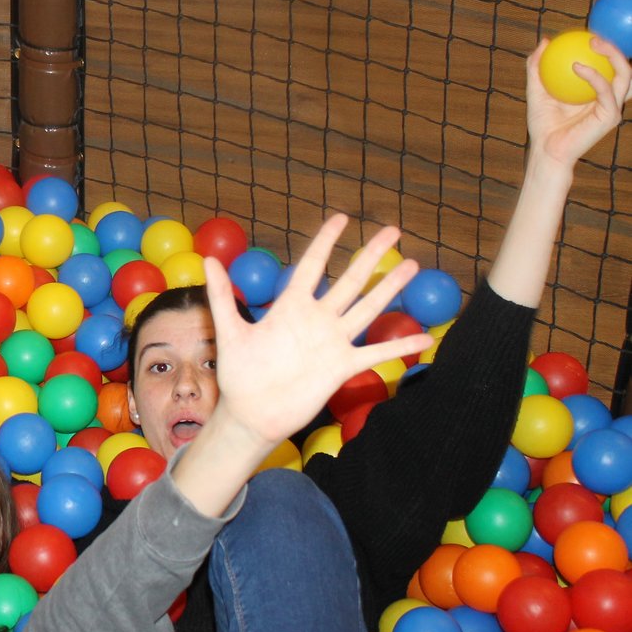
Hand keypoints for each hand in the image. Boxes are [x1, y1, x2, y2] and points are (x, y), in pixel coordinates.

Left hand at [204, 215, 432, 450]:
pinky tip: (424, 337)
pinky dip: (399, 346)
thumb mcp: (230, 331)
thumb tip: (207, 260)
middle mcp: (316, 319)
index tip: (342, 218)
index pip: (311, 266)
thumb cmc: (240, 374)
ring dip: (390, 288)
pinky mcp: (342, 366)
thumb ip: (222, 296)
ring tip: (412, 266)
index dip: (325, 242)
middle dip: (371, 255)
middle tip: (393, 230)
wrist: (252, 413)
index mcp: (290, 307)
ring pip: (368, 308)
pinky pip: (375, 353)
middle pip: (350, 280)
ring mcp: (333, 341)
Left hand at [527, 36, 631, 169]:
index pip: (609, 65)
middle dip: (616, 47)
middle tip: (594, 35)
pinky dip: (594, 76)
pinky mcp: (610, 117)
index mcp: (597, 91)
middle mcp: (609, 97)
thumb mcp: (536, 89)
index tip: (589, 31)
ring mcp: (613, 107)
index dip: (606, 47)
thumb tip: (545, 40)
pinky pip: (606, 91)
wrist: (545, 149)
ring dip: (613, 55)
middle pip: (624, 67)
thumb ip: (537, 67)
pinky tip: (578, 66)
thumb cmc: (542, 123)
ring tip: (593, 42)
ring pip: (625, 75)